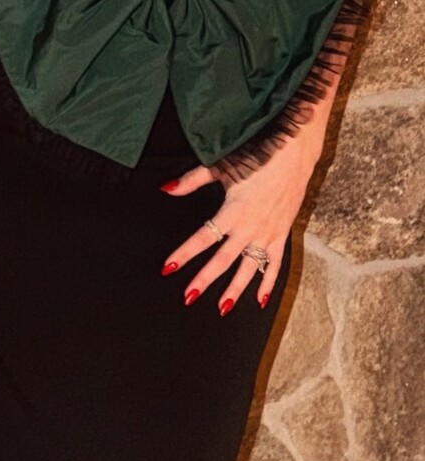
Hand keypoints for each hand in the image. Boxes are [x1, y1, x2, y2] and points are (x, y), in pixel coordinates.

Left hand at [158, 133, 321, 310]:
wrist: (293, 152)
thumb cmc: (257, 156)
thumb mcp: (221, 167)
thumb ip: (192, 180)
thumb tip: (167, 188)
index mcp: (233, 210)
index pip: (203, 237)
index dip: (184, 253)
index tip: (168, 267)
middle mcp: (250, 227)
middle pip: (223, 260)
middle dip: (204, 280)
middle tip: (188, 296)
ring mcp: (268, 233)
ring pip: (249, 268)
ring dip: (235, 289)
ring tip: (222, 307)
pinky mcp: (282, 234)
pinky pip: (276, 265)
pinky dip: (269, 283)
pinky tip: (261, 301)